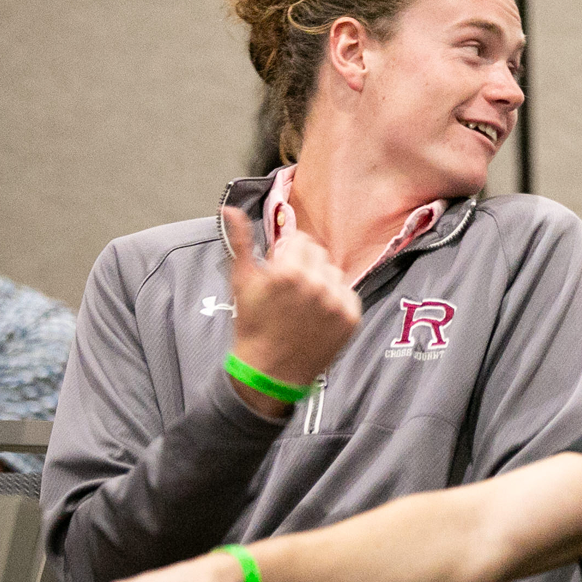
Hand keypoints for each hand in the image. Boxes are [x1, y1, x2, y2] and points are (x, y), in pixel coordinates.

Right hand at [222, 207, 360, 415]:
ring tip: (304, 304)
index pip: (302, 240)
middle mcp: (316, 284)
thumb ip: (241, 242)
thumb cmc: (252, 326)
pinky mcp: (351, 318)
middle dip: (306, 265)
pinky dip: (336, 300)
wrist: (269, 372)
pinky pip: (348, 293)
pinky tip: (317, 315)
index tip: (282, 268)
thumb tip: (230, 209)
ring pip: (334, 273)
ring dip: (321, 281)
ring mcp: (337, 302)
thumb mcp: (241, 283)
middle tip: (292, 289)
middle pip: (319, 254)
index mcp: (289, 271)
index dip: (290, 253)